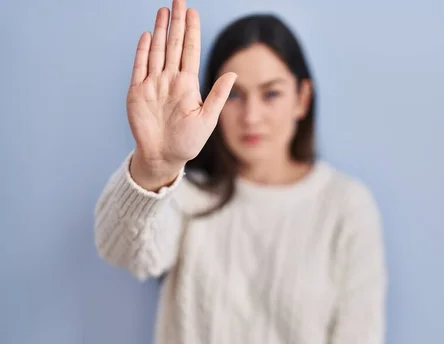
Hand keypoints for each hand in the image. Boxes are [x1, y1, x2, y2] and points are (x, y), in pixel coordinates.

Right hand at [126, 0, 235, 189]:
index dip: (192, 31)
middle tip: (179, 0)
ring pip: (157, 51)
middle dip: (177, 23)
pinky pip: (140, 67)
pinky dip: (143, 51)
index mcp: (188, 84)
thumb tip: (233, 74)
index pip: (190, 51)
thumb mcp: (207, 119)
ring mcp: (153, 84)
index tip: (193, 12)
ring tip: (164, 11)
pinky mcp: (138, 92)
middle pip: (174, 45)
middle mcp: (170, 80)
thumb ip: (218, 95)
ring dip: (161, 31)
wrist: (163, 157)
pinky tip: (149, 35)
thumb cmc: (187, 142)